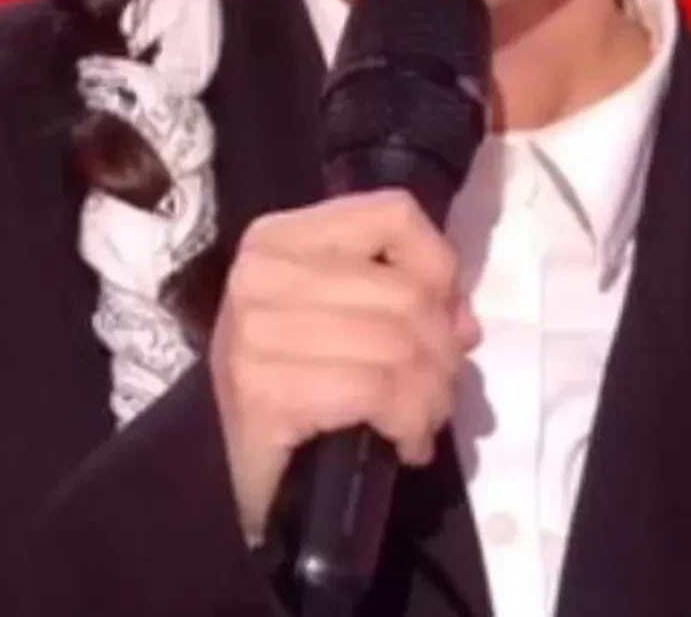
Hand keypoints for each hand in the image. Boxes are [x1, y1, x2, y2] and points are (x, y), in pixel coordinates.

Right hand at [207, 189, 479, 544]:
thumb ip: (401, 295)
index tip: (448, 318)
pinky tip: (407, 443)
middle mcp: (259, 274)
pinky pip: (376, 391)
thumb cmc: (293, 386)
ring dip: (432, 395)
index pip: (392, 214)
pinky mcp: (262, 392)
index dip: (439, 267)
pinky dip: (410, 423)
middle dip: (443, 351)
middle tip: (443, 390)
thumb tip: (463, 322)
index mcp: (279, 237)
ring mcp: (254, 333)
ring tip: (426, 419)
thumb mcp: (342, 317)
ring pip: (398, 345)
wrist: (227, 474)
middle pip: (405, 292)